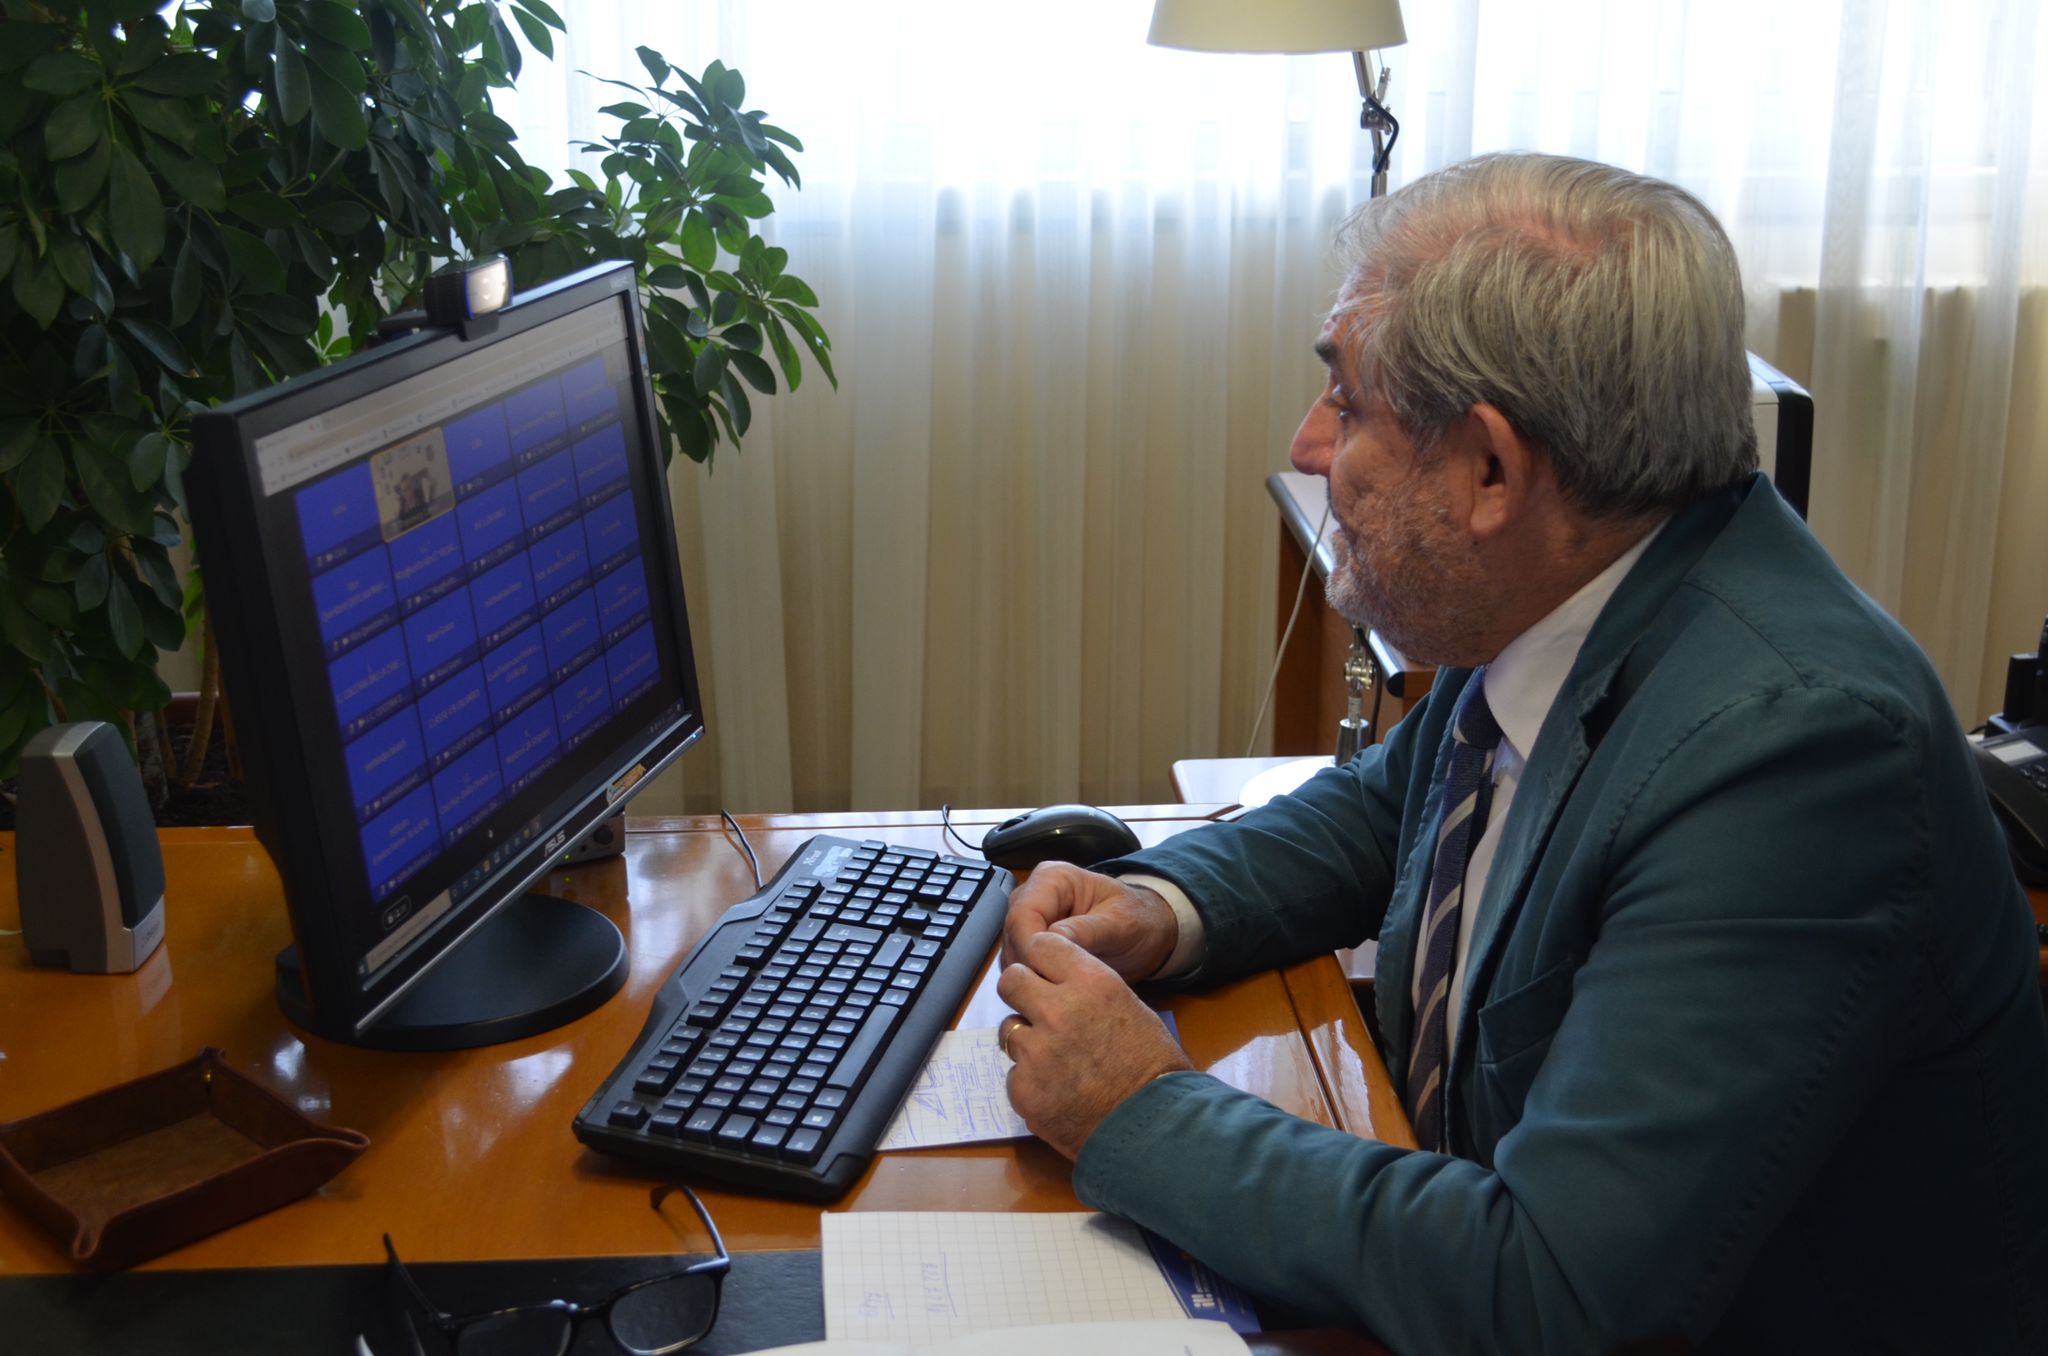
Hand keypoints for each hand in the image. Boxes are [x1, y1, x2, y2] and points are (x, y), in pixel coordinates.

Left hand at [997, 931, 1193, 1159]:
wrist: (1153, 1128)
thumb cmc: (1153, 1069)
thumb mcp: (1130, 1008)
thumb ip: (1090, 990)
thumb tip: (1061, 985)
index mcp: (1091, 982)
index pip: (1041, 945)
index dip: (1041, 960)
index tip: (1044, 973)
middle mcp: (1058, 1008)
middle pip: (1011, 980)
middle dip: (1022, 993)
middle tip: (1037, 1012)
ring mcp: (1036, 1050)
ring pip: (1008, 1029)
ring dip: (1026, 1041)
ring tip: (1056, 1061)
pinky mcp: (1023, 1087)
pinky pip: (1013, 1074)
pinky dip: (1031, 1082)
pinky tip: (1058, 1092)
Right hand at [999, 862, 1177, 981]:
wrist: (1147, 931)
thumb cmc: (1138, 921)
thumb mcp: (1120, 924)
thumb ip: (1088, 930)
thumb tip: (1054, 939)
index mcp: (1055, 878)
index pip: (1024, 912)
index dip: (1028, 944)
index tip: (1042, 972)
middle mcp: (1035, 894)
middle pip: (1012, 931)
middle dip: (1027, 962)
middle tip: (1049, 989)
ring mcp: (1031, 918)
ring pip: (1012, 949)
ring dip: (1028, 973)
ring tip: (1055, 992)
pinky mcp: (1032, 940)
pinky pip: (1020, 961)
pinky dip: (1032, 978)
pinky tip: (1052, 990)